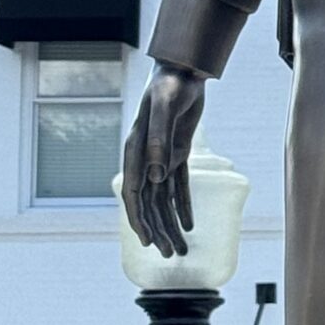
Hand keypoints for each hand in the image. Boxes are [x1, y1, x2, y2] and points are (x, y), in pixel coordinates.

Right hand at [121, 63, 207, 258]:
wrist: (184, 69)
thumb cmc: (171, 85)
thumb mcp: (165, 107)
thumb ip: (158, 138)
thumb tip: (156, 176)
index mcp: (135, 150)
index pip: (134, 193)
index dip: (140, 219)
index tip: (148, 241)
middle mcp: (145, 158)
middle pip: (150, 204)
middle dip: (159, 230)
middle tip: (172, 255)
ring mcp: (161, 157)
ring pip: (164, 200)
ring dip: (171, 224)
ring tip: (181, 249)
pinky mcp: (177, 153)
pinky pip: (179, 186)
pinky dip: (183, 205)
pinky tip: (189, 225)